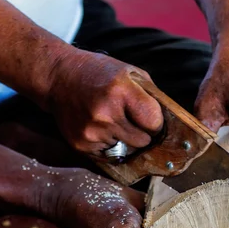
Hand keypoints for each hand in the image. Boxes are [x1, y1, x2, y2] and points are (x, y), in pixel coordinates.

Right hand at [47, 49, 163, 158]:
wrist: (58, 77)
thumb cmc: (99, 73)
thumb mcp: (129, 73)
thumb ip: (151, 96)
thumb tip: (171, 121)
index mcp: (121, 91)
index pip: (154, 123)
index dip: (155, 123)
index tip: (150, 118)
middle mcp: (106, 113)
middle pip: (143, 141)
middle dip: (142, 133)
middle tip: (131, 121)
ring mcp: (92, 131)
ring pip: (127, 150)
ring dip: (125, 139)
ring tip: (112, 121)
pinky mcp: (81, 144)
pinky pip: (109, 154)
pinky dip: (109, 144)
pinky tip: (100, 127)